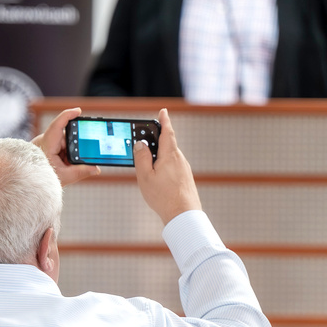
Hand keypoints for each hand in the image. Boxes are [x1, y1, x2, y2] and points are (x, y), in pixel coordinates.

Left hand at [32, 107, 100, 185]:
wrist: (28, 182)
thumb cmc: (41, 178)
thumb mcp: (64, 177)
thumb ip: (81, 172)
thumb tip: (96, 169)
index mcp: (47, 144)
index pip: (58, 125)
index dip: (68, 115)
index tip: (78, 111)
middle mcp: (45, 140)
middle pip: (65, 137)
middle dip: (73, 148)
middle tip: (72, 161)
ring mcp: (44, 143)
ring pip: (63, 143)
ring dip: (68, 154)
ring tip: (65, 166)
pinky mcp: (45, 147)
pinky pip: (58, 147)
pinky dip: (63, 155)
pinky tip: (62, 165)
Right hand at [133, 108, 201, 224]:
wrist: (184, 215)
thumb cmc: (163, 197)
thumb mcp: (146, 176)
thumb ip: (142, 158)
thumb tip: (141, 144)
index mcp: (170, 155)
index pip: (168, 132)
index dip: (164, 120)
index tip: (163, 111)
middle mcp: (180, 159)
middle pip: (167, 145)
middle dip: (156, 141)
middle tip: (143, 140)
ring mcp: (184, 169)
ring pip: (169, 157)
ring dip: (158, 157)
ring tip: (146, 165)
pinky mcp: (185, 178)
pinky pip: (172, 167)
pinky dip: (163, 166)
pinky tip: (157, 179)